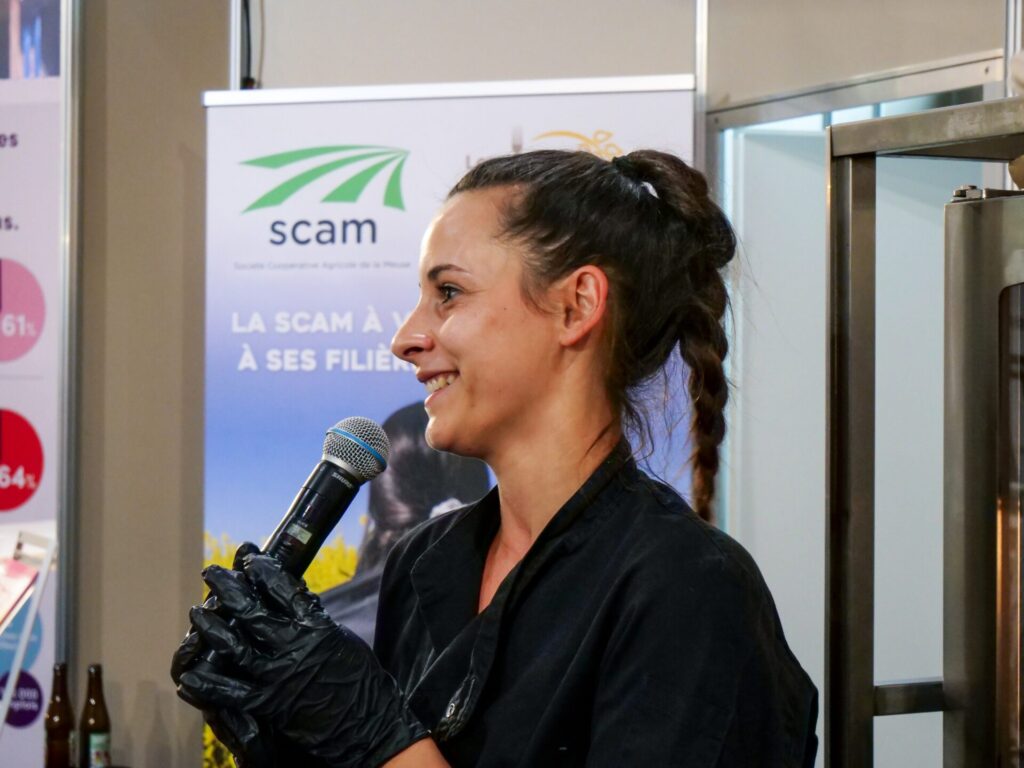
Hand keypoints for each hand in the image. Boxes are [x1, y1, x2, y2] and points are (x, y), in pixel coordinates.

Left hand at [175, 547, 427, 767]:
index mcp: (315, 626)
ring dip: (212, 627)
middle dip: (228, 588)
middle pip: (251, 611)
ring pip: (233, 647)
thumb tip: (294, 595)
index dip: (262, 570)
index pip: (283, 588)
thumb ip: (312, 618)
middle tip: (212, 573)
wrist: (368, 723)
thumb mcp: (339, 636)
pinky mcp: (268, 705)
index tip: (249, 558)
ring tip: (198, 612)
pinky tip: (188, 676)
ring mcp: (277, 677)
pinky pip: (229, 693)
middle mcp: (293, 647)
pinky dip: (207, 684)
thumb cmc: (360, 678)